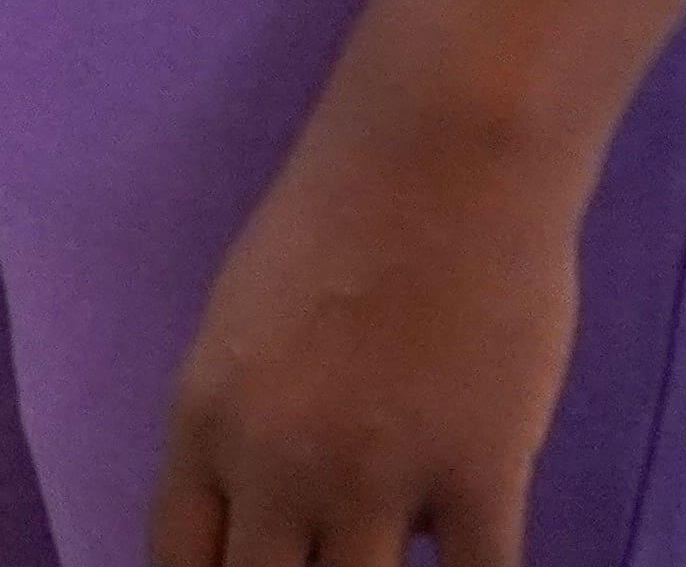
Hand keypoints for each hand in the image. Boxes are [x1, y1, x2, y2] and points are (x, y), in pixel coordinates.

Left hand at [150, 106, 591, 565]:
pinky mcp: (479, 478)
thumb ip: (246, 425)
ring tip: (388, 561)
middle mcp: (276, 467)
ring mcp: (377, 481)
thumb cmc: (336, 217)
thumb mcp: (240, 324)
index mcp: (205, 421)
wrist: (438, 160)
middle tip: (325, 565)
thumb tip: (265, 509)